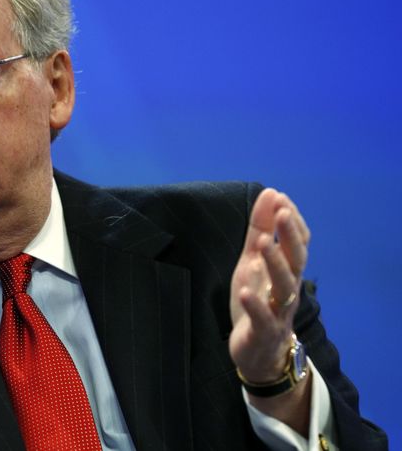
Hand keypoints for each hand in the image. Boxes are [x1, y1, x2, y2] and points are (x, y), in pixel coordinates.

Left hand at [229, 188, 310, 382]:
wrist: (258, 351)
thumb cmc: (258, 301)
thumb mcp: (252, 262)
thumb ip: (260, 230)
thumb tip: (270, 194)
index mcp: (286, 270)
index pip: (298, 242)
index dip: (291, 221)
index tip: (280, 198)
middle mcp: (287, 288)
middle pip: (296, 260)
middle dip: (290, 235)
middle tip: (281, 212)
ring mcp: (279, 310)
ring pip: (283, 286)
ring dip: (274, 262)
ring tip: (263, 242)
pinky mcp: (264, 331)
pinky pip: (264, 318)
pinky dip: (256, 304)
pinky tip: (247, 291)